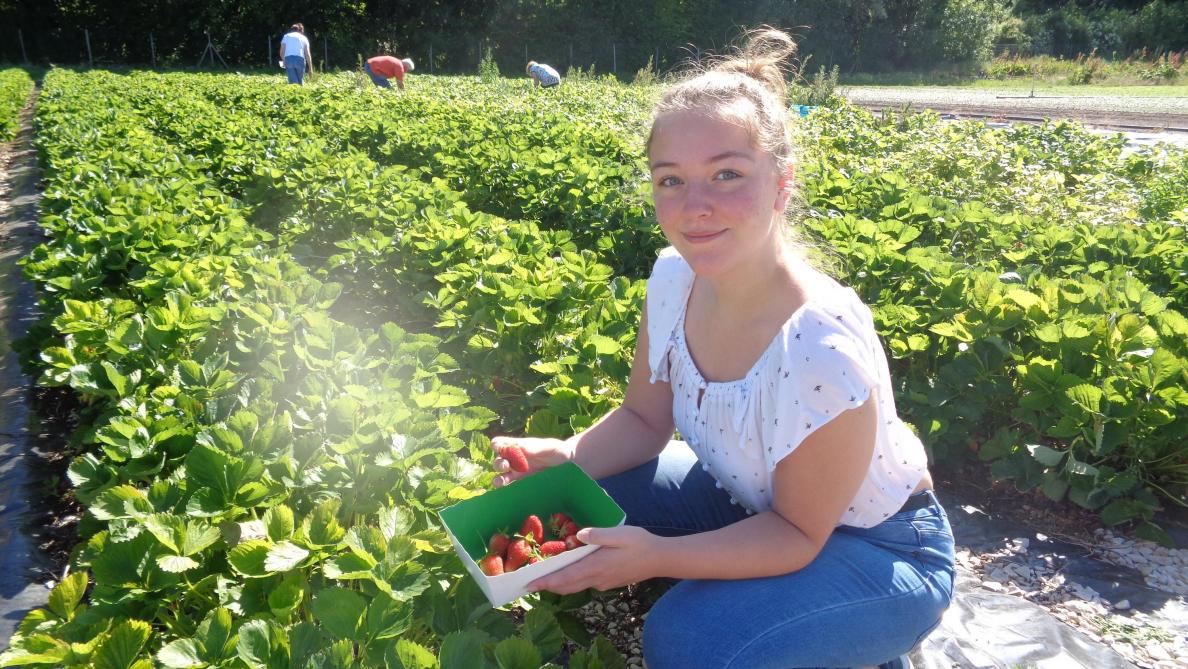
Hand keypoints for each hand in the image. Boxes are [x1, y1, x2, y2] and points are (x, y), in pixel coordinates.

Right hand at [490, 436, 573, 486]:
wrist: (566, 460)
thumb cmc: (556, 449)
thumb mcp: (547, 446)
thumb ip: (534, 448)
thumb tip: (521, 449)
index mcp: (517, 445)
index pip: (500, 443)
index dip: (497, 445)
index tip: (499, 448)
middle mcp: (514, 457)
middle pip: (498, 459)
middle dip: (499, 463)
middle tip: (506, 465)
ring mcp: (516, 469)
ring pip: (500, 473)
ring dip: (498, 476)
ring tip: (501, 481)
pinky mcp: (520, 479)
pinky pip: (508, 482)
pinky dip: (503, 484)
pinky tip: (504, 486)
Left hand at [528, 526, 660, 594]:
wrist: (659, 559)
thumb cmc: (640, 543)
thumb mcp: (621, 534)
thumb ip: (599, 535)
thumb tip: (579, 535)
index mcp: (596, 566)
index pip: (566, 577)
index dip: (546, 582)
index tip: (529, 585)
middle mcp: (597, 578)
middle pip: (566, 586)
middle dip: (547, 586)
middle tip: (528, 585)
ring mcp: (602, 582)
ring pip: (575, 586)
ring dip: (558, 585)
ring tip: (543, 580)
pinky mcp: (608, 582)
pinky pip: (584, 584)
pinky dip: (571, 582)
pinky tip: (568, 574)